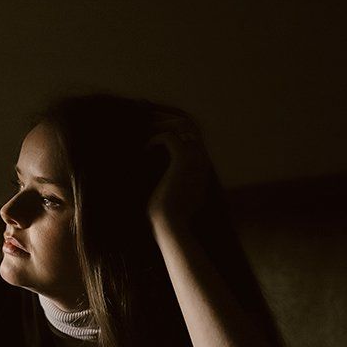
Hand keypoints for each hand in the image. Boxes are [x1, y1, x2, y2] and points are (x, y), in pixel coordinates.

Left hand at [145, 109, 212, 227]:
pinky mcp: (182, 162)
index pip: (194, 134)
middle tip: (149, 119)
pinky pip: (170, 138)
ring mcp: (195, 159)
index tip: (157, 124)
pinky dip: (155, 139)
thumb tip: (160, 175)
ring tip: (145, 130)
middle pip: (190, 125)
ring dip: (162, 124)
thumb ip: (172, 179)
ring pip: (182, 126)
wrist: (171, 227)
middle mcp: (202, 160)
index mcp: (201, 166)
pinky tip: (144, 149)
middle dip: (169, 118)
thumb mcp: (172, 193)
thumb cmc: (167, 216)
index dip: (176, 125)